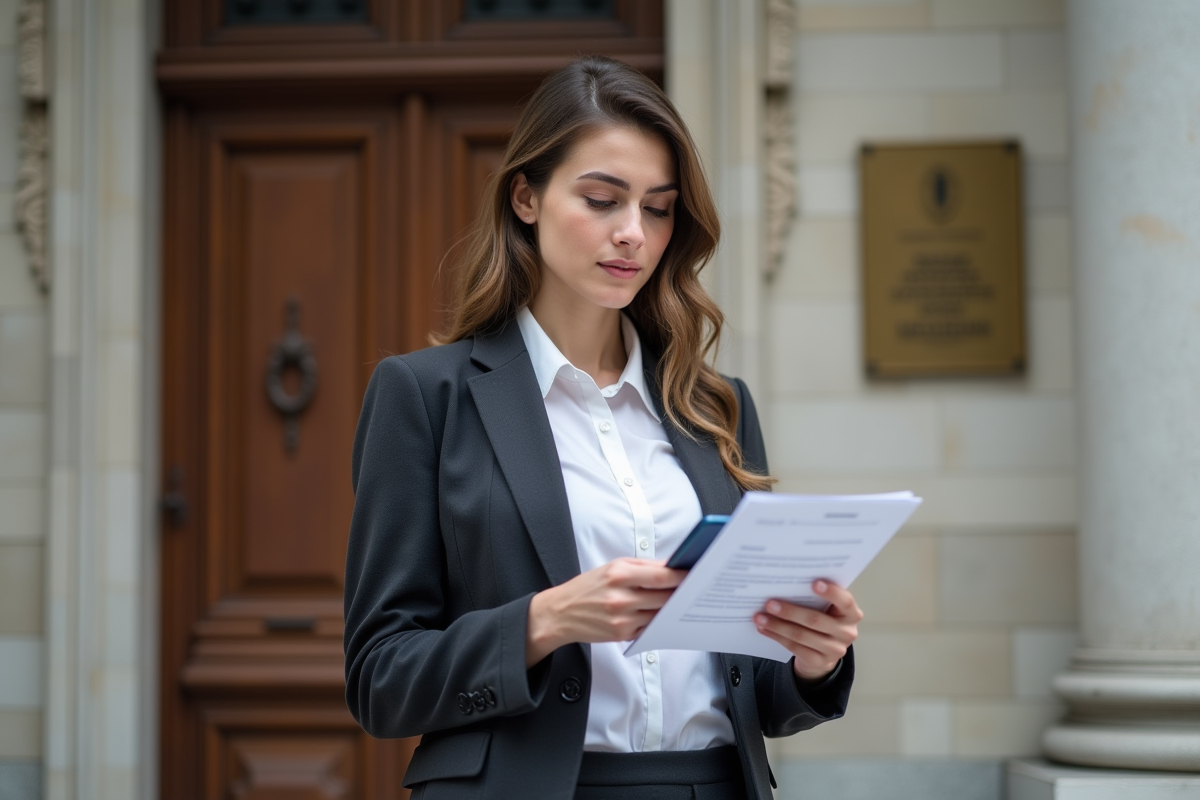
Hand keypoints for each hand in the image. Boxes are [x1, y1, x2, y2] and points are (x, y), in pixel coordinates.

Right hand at [525, 558, 684, 666]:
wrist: (561, 613)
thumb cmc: (588, 588)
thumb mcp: (612, 567)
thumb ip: (643, 566)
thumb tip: (671, 566)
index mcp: (619, 574)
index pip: (661, 576)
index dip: (682, 577)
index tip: (694, 575)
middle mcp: (621, 597)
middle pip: (664, 597)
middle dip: (681, 594)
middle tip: (695, 589)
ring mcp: (622, 619)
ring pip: (660, 614)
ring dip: (672, 610)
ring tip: (682, 603)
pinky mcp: (622, 635)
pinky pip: (649, 628)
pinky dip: (658, 622)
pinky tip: (664, 616)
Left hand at [754, 580, 862, 682]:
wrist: (825, 652)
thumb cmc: (824, 619)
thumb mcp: (827, 608)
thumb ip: (816, 598)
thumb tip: (787, 584)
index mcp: (851, 614)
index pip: (845, 601)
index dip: (831, 592)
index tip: (814, 583)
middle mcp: (847, 632)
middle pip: (816, 620)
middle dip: (790, 611)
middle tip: (769, 603)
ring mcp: (835, 650)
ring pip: (802, 635)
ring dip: (778, 625)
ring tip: (760, 617)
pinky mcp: (820, 662)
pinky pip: (795, 648)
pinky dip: (777, 636)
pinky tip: (764, 629)